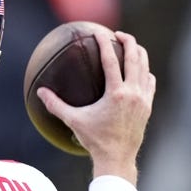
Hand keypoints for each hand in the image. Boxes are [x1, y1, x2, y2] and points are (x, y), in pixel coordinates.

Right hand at [39, 29, 154, 183]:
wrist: (117, 158)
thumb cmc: (94, 140)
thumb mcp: (74, 121)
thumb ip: (56, 105)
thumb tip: (40, 92)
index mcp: (116, 93)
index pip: (111, 60)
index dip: (105, 43)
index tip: (100, 32)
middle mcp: (133, 93)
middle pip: (135, 57)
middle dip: (128, 41)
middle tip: (118, 34)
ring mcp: (143, 99)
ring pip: (145, 67)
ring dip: (138, 53)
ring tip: (130, 46)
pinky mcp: (148, 105)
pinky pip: (150, 81)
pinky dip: (144, 71)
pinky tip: (137, 70)